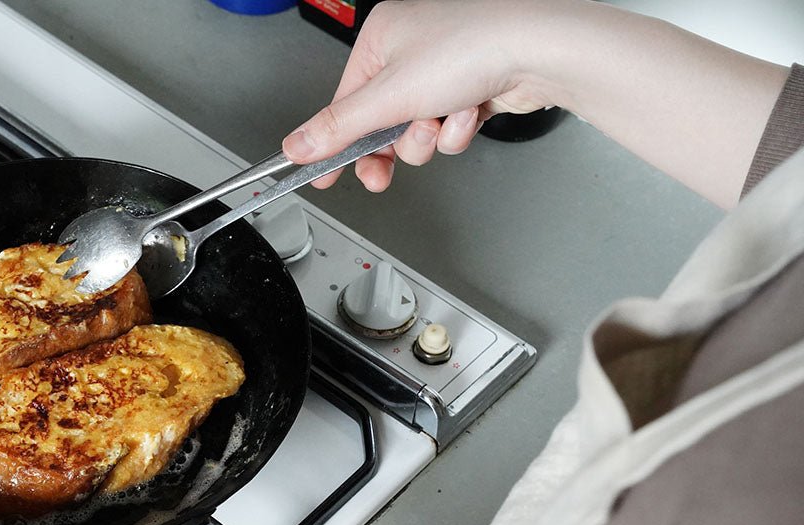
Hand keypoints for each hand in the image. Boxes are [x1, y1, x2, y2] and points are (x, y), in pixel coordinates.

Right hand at [285, 0, 575, 191]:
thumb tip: (296, 146)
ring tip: (441, 121)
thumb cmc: (472, 48)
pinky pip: (446, 128)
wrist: (540, 50)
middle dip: (390, 148)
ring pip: (414, 131)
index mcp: (381, 36)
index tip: (320, 175)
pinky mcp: (470, 89)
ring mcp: (443, 70)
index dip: (335, 143)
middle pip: (380, 122)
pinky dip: (456, 130)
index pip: (344, 102)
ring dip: (427, 138)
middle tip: (381, 175)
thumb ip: (338, 128)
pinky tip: (469, 112)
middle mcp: (411, 49)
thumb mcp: (388, 97)